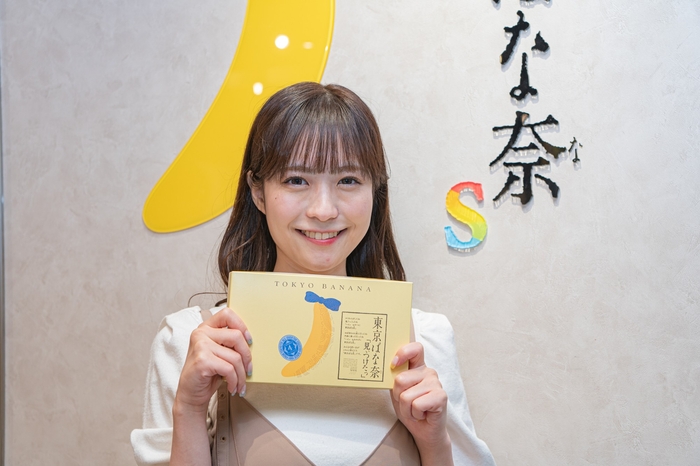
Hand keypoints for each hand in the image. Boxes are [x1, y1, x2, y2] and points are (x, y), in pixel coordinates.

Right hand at [174, 308, 252, 413]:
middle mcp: (201, 334)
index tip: (249, 340)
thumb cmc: (207, 374)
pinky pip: (229, 369)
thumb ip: (229, 344)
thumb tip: (250, 343)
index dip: (242, 325)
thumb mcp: (218, 354)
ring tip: (240, 383)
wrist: (190, 394)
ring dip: (242, 375)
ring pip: (235, 356)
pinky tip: (232, 386)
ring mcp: (200, 346)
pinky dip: (234, 381)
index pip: (227, 314)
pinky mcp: (202, 360)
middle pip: (237, 336)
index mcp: (206, 328)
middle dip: (247, 356)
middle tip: (248, 369)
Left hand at [391, 342, 452, 464]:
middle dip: (397, 396)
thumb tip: (386, 367)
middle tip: (406, 403)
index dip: (403, 353)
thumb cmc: (410, 409)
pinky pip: (416, 405)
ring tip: (414, 411)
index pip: (415, 348)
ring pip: (406, 395)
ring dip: (406, 409)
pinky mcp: (441, 396)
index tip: (393, 364)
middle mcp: (428, 372)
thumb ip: (394, 378)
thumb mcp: (397, 392)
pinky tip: (422, 415)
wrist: (424, 431)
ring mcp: (436, 383)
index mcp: (418, 367)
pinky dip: (414, 414)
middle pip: (401, 379)